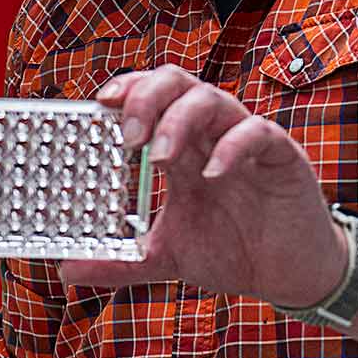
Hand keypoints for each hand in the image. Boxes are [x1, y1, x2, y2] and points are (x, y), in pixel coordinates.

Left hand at [61, 65, 345, 305]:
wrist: (289, 276)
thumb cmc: (232, 251)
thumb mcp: (165, 256)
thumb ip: (119, 260)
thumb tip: (67, 269)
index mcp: (182, 148)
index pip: (150, 97)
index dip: (126, 90)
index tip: (98, 104)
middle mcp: (210, 134)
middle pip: (177, 82)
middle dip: (146, 97)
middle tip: (127, 134)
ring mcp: (246, 140)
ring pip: (212, 98)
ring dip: (180, 120)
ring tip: (160, 156)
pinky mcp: (282, 155)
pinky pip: (258, 132)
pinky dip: (232, 146)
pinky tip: (211, 175)